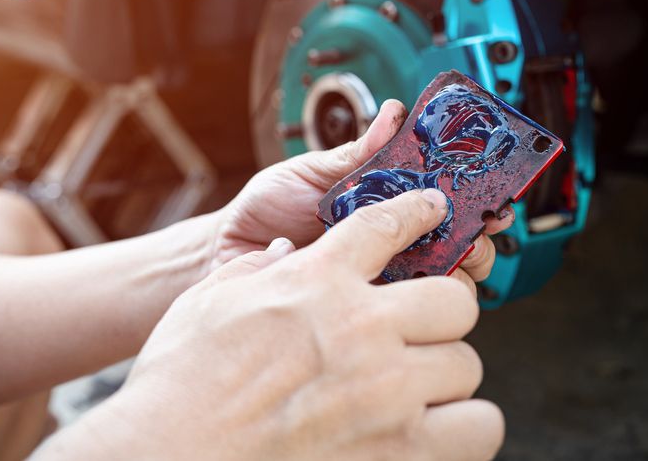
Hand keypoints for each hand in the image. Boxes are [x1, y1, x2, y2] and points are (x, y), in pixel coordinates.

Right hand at [52, 188, 503, 460]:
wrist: (169, 456)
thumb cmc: (178, 383)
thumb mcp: (209, 302)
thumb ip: (257, 271)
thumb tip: (283, 253)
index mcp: (316, 280)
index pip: (388, 224)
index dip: (419, 211)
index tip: (435, 210)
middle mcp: (362, 327)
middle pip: (455, 299)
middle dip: (443, 312)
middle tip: (419, 332)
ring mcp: (388, 392)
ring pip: (468, 365)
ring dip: (447, 376)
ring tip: (421, 389)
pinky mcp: (403, 453)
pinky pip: (478, 429)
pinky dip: (461, 429)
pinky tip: (430, 431)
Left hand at [214, 99, 513, 289]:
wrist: (223, 255)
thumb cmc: (264, 210)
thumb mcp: (308, 172)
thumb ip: (354, 153)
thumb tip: (393, 114)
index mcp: (385, 203)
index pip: (445, 200)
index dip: (476, 196)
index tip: (492, 191)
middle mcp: (390, 242)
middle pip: (458, 243)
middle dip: (476, 235)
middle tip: (470, 228)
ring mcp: (379, 278)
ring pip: (440, 282)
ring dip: (451, 269)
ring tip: (439, 256)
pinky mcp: (361, 308)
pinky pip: (399, 309)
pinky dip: (410, 298)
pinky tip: (400, 284)